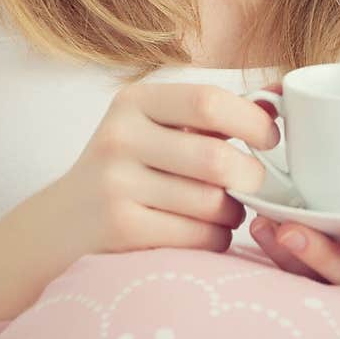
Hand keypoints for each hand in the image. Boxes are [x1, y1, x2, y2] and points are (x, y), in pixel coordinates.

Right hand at [36, 80, 281, 265]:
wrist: (59, 226)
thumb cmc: (126, 169)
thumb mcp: (151, 126)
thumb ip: (207, 115)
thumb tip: (280, 99)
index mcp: (135, 101)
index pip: (209, 101)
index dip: (252, 121)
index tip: (269, 139)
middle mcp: (120, 137)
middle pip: (216, 158)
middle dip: (251, 176)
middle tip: (252, 183)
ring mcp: (116, 185)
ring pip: (212, 203)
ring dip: (233, 213)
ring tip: (223, 210)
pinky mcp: (121, 230)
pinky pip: (198, 237)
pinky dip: (215, 239)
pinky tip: (203, 233)